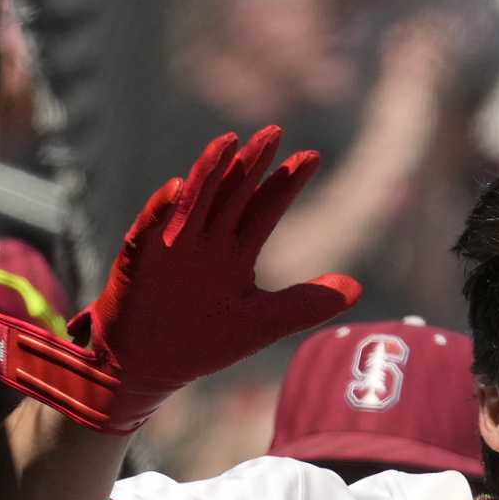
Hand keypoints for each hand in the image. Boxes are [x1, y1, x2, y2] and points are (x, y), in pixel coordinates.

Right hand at [0, 126, 360, 432]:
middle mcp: (205, 240)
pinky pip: (150, 228)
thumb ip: (305, 304)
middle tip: (274, 133)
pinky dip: (162, 210)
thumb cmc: (201, 343)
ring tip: (228, 142)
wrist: (147, 367)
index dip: (285, 183)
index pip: (263, 207)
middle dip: (252, 163)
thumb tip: (357, 288)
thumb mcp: (261, 322)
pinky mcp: (141, 258)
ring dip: (209, 172)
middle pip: (232, 193)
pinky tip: (176, 188)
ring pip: (194, 200)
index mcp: (234, 251)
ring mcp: (172, 245)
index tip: (312, 155)